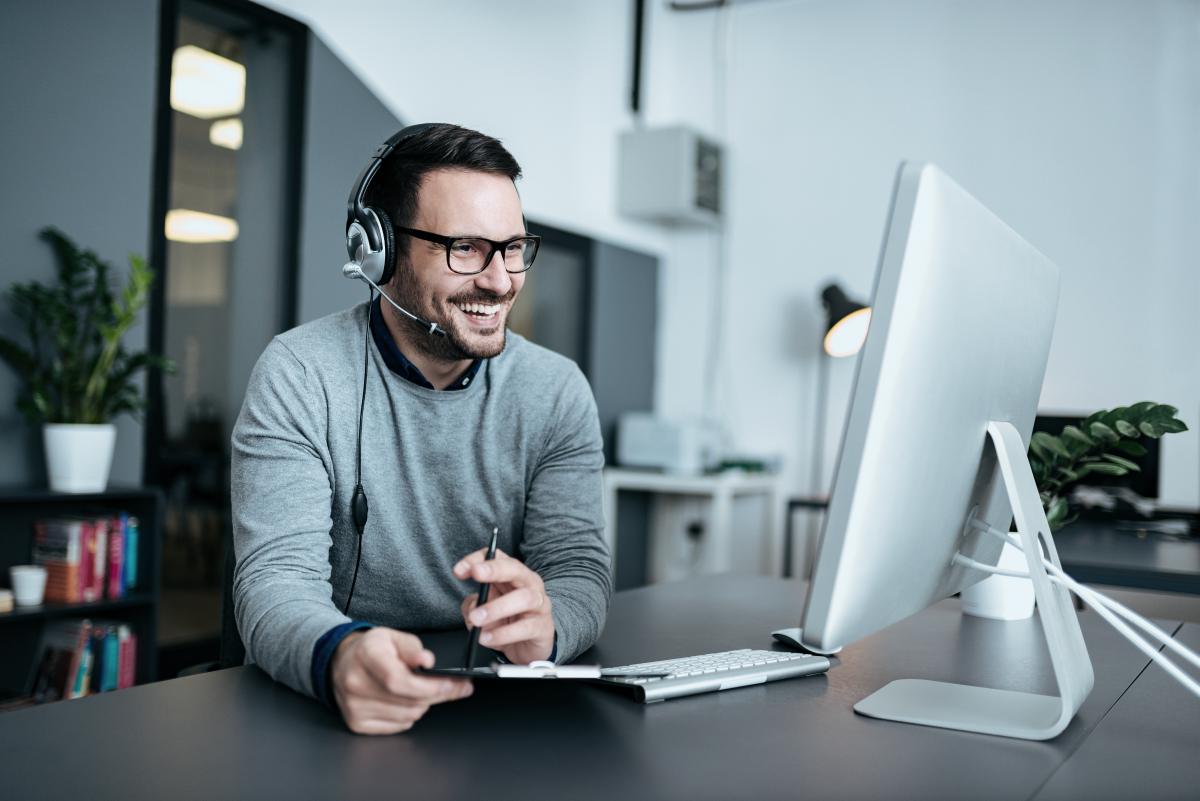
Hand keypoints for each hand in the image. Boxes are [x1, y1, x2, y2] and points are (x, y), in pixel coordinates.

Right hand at [330, 627, 472, 734]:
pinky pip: (398, 726)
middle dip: (435, 694)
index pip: (398, 680)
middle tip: (451, 686)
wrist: (342, 663)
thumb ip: (413, 647)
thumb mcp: (393, 636)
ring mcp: (354, 707)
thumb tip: (428, 661)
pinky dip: (408, 716)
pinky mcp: (356, 723)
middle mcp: (356, 683)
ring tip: (424, 691)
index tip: (448, 684)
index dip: (427, 686)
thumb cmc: (371, 650)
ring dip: (423, 705)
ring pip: (407, 716)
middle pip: (407, 701)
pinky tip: (405, 701)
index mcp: (366, 656)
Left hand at [454, 548, 554, 664]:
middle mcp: (529, 584)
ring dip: (497, 607)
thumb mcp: (484, 611)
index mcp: (513, 575)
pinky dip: (504, 634)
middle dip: (495, 569)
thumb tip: (472, 607)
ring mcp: (540, 604)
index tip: (459, 571)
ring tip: (476, 619)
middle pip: (515, 569)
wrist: (529, 646)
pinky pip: (525, 627)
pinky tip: (487, 638)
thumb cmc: (507, 622)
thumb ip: (473, 606)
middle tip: (476, 574)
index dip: (477, 559)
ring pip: (524, 598)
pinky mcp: (543, 627)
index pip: (497, 556)